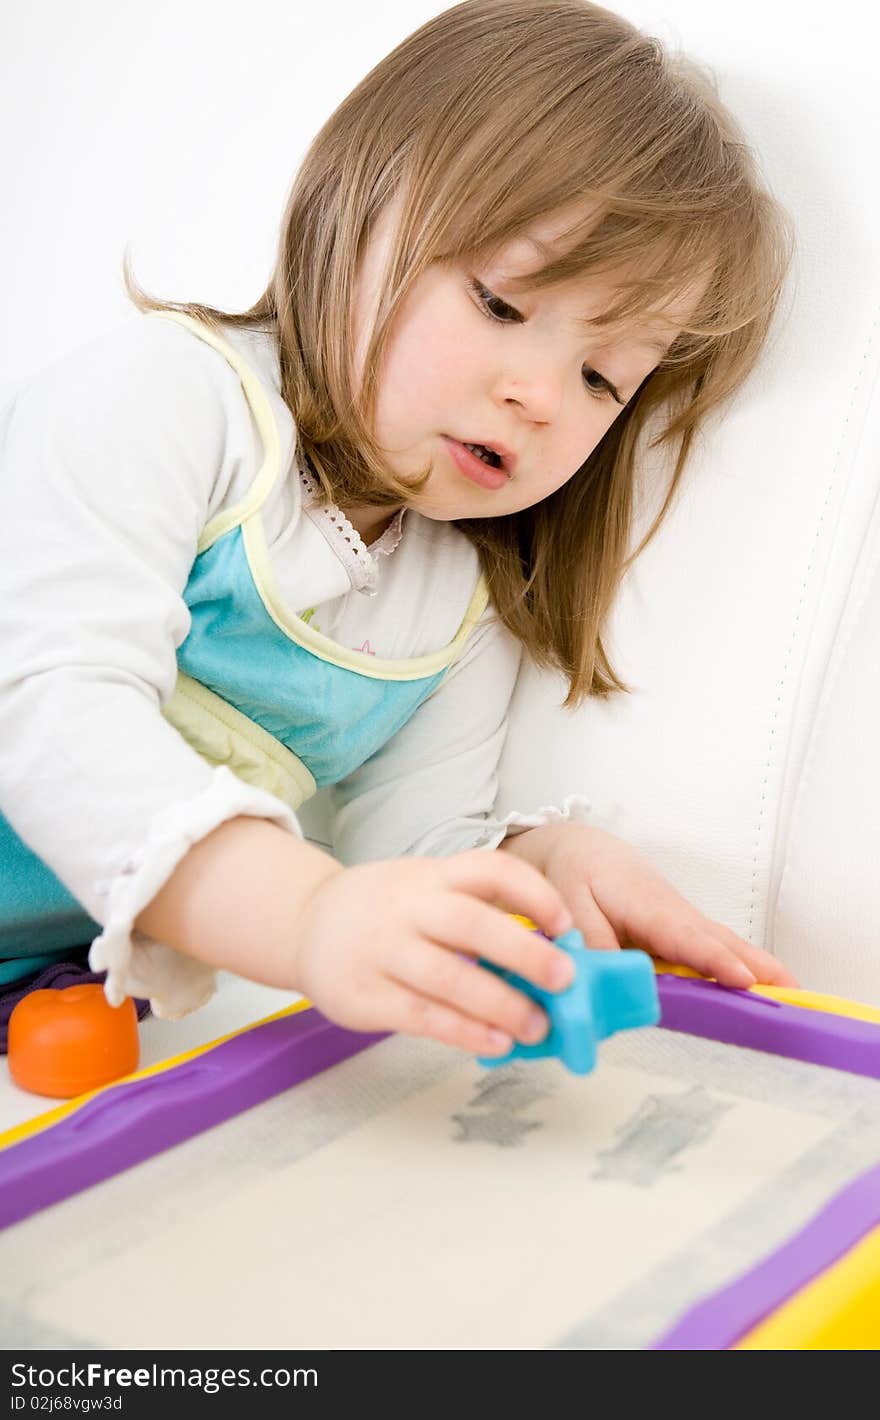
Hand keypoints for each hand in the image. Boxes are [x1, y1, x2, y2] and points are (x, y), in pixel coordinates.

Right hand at [291, 851, 577, 1056]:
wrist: (303, 924)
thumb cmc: (383, 910)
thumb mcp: (423, 888)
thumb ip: (474, 911)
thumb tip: (548, 955)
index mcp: (430, 877)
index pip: (488, 869)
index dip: (532, 893)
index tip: (564, 922)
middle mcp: (407, 908)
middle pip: (469, 922)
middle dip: (523, 950)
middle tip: (565, 979)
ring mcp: (382, 952)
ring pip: (447, 976)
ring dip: (500, 1003)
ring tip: (537, 1025)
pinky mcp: (364, 997)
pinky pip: (421, 1016)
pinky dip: (464, 1032)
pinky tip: (496, 1042)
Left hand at [501, 823, 797, 988]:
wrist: (580, 847)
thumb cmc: (576, 873)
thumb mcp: (570, 904)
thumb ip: (591, 942)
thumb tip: (612, 981)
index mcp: (648, 906)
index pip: (686, 937)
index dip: (715, 960)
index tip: (743, 979)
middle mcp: (673, 913)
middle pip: (720, 940)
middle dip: (757, 964)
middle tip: (794, 991)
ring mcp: (680, 922)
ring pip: (722, 944)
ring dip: (757, 966)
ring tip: (792, 995)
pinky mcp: (678, 931)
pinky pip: (711, 949)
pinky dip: (739, 964)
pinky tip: (756, 989)